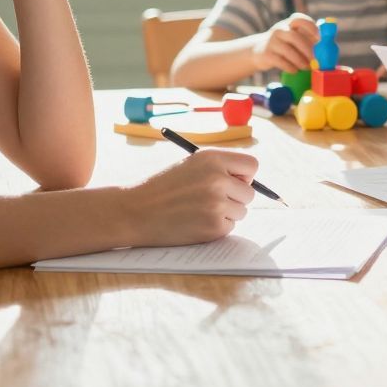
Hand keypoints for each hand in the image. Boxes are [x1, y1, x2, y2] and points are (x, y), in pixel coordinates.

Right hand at [128, 149, 257, 244]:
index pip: (252, 166)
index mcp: (212, 158)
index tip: (232, 182)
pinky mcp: (213, 227)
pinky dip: (216, 228)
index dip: (244, 176)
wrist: (134, 211)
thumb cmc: (162, 187)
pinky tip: (195, 222)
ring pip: (241, 212)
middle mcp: (218, 179)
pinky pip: (229, 227)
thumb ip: (219, 168)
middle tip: (212, 201)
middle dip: (235, 199)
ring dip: (226, 214)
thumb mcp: (191, 165)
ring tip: (199, 211)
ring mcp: (217, 204)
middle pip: (249, 193)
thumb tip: (249, 181)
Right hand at [251, 13, 317, 72]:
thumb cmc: (284, 45)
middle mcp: (279, 29)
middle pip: (294, 37)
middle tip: (316, 61)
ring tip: (307, 68)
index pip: (300, 19)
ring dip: (300, 61)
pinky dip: (290, 67)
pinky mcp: (266, 54)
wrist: (259, 51)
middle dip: (307, 50)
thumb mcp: (294, 37)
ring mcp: (271, 41)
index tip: (319, 38)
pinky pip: (280, 61)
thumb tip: (328, 47)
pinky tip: (295, 70)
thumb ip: (309, 39)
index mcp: (289, 23)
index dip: (311, 27)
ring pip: (287, 50)